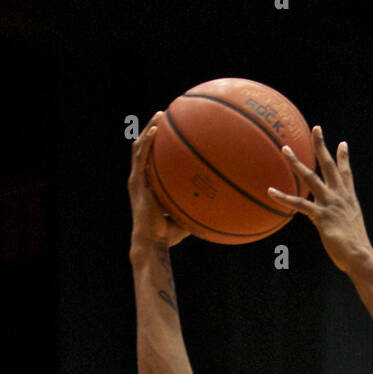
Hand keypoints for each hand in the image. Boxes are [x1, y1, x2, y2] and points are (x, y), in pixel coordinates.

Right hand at [128, 113, 189, 249]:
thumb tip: (218, 206)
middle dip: (152, 129)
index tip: (169, 131)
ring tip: (161, 115)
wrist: (152, 242)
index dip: (157, 144)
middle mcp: (140, 179)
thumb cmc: (168, 236)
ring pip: (140, 147)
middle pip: (144, 148)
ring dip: (149, 128)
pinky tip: (156, 130)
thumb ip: (196, 208)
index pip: (151, 160)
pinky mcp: (137, 182)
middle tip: (166, 116)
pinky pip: (142, 157)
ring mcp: (137, 180)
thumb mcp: (185, 217)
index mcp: (148, 185)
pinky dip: (148, 142)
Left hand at [266, 126, 372, 274]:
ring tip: (284, 149)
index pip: (346, 174)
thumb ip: (343, 222)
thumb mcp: (351, 230)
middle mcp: (340, 197)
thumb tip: (339, 228)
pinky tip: (271, 191)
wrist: (360, 257)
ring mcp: (330, 204)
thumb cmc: (356, 249)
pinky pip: (299, 203)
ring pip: (310, 177)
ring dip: (296, 162)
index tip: (342, 143)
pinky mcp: (321, 216)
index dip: (344, 158)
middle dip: (322, 146)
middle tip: (316, 128)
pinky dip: (284, 197)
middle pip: (329, 165)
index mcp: (349, 199)